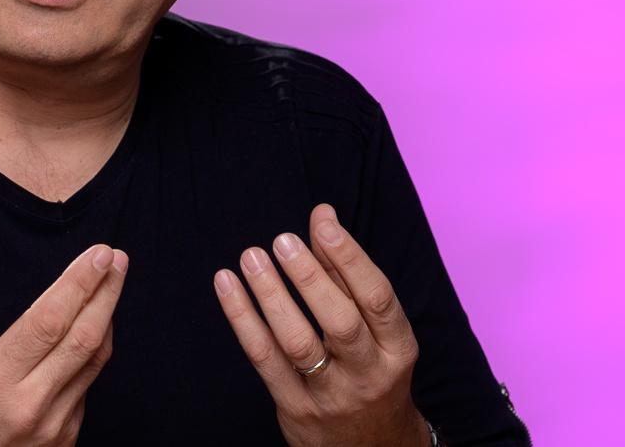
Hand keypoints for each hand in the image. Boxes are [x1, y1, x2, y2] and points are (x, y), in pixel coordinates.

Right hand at [0, 228, 128, 446]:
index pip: (48, 322)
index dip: (78, 284)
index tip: (100, 254)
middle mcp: (28, 406)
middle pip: (84, 339)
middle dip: (106, 292)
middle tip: (117, 258)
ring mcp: (53, 427)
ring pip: (94, 362)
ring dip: (106, 317)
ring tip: (111, 282)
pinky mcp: (66, 438)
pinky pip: (88, 384)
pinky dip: (91, 351)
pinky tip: (90, 327)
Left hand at [214, 204, 429, 446]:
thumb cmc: (370, 369)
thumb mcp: (374, 329)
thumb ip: (346, 272)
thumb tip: (322, 214)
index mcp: (397, 348)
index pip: (378, 298)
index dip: (350, 258)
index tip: (322, 224)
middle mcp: (369, 374)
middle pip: (340, 323)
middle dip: (309, 278)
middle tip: (281, 240)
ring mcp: (331, 396)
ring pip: (299, 344)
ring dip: (271, 296)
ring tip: (251, 257)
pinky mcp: (296, 409)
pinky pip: (265, 360)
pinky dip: (243, 320)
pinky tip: (227, 286)